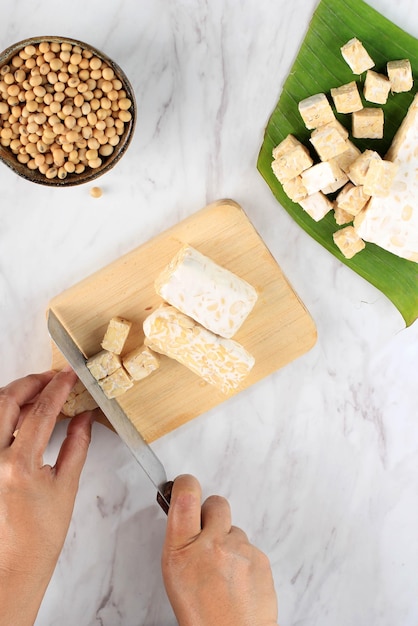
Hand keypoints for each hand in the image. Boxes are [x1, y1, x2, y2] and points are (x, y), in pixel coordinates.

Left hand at [0, 369, 92, 625]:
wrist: (14, 564)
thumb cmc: (41, 534)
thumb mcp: (67, 486)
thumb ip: (76, 444)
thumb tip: (85, 415)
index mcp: (19, 465)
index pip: (40, 412)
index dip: (57, 388)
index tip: (69, 375)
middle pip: (6, 401)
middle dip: (30, 382)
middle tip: (51, 378)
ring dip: (14, 394)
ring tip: (37, 392)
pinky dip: (4, 413)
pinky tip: (20, 414)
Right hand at [162, 475, 277, 625]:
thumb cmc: (202, 616)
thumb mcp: (175, 576)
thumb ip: (182, 543)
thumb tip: (187, 518)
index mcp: (182, 549)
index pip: (186, 496)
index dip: (186, 484)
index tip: (186, 485)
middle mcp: (212, 544)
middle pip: (216, 503)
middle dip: (213, 514)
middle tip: (209, 534)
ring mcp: (239, 550)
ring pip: (234, 530)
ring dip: (230, 544)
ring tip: (224, 574)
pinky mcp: (260, 558)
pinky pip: (250, 548)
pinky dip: (244, 560)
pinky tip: (238, 582)